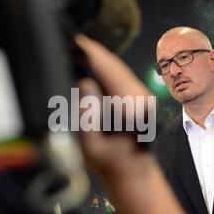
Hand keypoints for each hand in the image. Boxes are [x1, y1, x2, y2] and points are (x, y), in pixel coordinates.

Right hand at [75, 35, 153, 180]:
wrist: (133, 172)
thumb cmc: (110, 163)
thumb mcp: (92, 147)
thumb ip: (87, 116)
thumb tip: (84, 83)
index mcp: (130, 107)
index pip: (109, 70)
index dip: (91, 52)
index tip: (75, 40)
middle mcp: (140, 96)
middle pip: (114, 65)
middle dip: (93, 52)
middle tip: (72, 42)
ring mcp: (142, 96)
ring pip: (118, 70)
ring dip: (99, 60)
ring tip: (78, 51)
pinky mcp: (139, 99)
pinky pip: (120, 77)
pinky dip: (105, 69)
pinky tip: (92, 68)